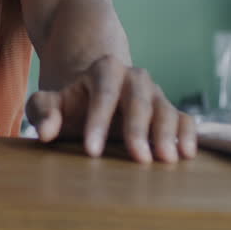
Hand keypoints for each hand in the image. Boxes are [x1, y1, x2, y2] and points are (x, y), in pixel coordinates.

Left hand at [26, 55, 196, 162]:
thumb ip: (42, 111)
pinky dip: (187, 134)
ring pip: (164, 109)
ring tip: (166, 160)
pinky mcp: (169, 110)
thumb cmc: (68, 104)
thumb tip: (45, 133)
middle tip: (139, 158)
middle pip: (138, 100)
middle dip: (138, 129)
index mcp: (103, 69)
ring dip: (166, 135)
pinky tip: (186, 154)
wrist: (91, 97)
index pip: (102, 94)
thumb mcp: (47, 103)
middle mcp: (134, 77)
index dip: (98, 122)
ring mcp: (155, 94)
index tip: (91, 152)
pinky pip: (184, 119)